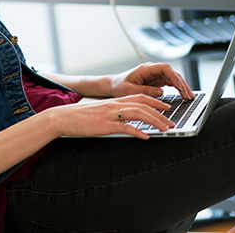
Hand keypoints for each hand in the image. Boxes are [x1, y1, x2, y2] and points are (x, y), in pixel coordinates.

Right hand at [51, 94, 173, 139]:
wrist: (63, 117)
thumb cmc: (80, 116)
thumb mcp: (100, 111)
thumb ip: (113, 113)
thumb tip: (126, 121)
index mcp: (114, 101)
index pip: (139, 97)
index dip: (155, 101)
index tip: (166, 107)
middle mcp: (114, 104)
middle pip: (142, 104)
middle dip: (160, 112)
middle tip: (172, 121)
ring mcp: (110, 114)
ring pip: (138, 113)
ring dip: (154, 121)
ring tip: (165, 129)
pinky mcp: (105, 125)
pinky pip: (125, 127)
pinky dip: (137, 131)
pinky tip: (145, 137)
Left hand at [109, 62, 193, 99]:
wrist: (113, 85)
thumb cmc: (119, 86)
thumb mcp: (130, 90)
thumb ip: (145, 90)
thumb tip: (160, 92)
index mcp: (145, 69)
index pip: (164, 68)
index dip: (174, 76)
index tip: (180, 86)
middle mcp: (151, 70)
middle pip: (171, 73)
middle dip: (181, 83)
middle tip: (189, 95)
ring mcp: (154, 75)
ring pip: (172, 78)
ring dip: (181, 86)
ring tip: (189, 97)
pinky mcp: (155, 80)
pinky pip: (169, 82)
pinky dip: (177, 88)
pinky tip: (183, 95)